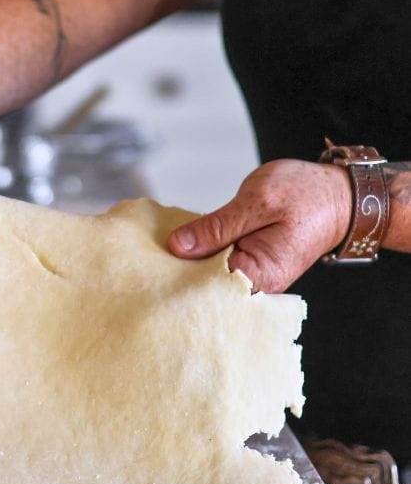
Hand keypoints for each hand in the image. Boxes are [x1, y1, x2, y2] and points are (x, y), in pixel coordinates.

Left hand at [167, 159, 352, 292]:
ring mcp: (253, 276)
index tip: (149, 269)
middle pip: (206, 288)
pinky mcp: (249, 264)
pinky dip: (201, 255)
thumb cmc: (306, 194)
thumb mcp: (257, 201)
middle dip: (178, 274)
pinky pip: (218, 264)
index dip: (177, 279)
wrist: (338, 194)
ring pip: (209, 276)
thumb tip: (178, 246)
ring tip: (155, 253)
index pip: (208, 290)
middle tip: (145, 260)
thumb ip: (217, 226)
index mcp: (260, 275)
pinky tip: (179, 245)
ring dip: (187, 263)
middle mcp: (257, 284)